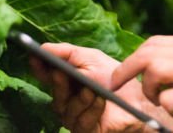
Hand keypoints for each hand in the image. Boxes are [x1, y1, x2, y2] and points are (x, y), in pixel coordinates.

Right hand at [30, 43, 147, 132]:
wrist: (137, 101)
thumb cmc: (113, 78)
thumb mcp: (91, 59)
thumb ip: (68, 53)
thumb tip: (43, 48)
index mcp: (65, 81)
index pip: (46, 75)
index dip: (39, 67)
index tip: (35, 56)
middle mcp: (66, 100)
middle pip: (55, 92)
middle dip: (58, 82)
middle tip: (59, 72)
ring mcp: (74, 116)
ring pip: (67, 108)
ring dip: (80, 97)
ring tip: (90, 89)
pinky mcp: (85, 130)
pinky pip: (82, 121)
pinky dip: (92, 109)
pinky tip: (100, 100)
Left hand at [110, 35, 172, 132]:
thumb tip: (147, 67)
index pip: (155, 42)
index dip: (132, 58)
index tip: (120, 74)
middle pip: (149, 53)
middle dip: (126, 70)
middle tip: (117, 85)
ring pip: (155, 72)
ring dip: (151, 91)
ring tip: (165, 102)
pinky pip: (170, 99)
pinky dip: (171, 110)